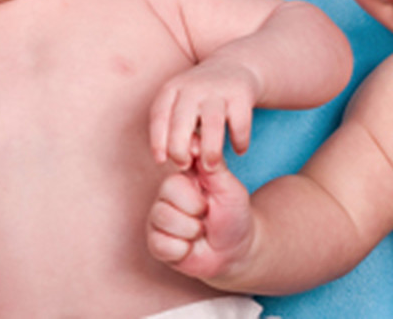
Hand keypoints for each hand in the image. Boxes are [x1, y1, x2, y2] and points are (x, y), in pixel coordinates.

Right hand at [147, 160, 253, 280]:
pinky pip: (161, 244)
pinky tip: (190, 248)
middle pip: (168, 191)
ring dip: (191, 230)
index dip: (191, 176)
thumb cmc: (234, 215)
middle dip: (196, 208)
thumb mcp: (230, 188)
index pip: (176, 164)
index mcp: (185, 176)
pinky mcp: (156, 243)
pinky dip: (183, 250)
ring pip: (163, 218)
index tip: (204, 187)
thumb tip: (196, 140)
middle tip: (206, 214)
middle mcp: (167, 194)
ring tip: (200, 232)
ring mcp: (158, 218)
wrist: (236, 251)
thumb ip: (213, 165)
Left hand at [150, 60, 261, 169]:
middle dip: (180, 150)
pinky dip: (239, 141)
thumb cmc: (201, 97)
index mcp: (172, 89)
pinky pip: (240, 124)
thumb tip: (182, 160)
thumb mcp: (181, 104)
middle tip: (185, 166)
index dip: (157, 140)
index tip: (161, 160)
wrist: (235, 67)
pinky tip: (239, 150)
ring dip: (210, 151)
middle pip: (181, 122)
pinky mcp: (241, 94)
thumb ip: (177, 129)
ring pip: (212, 124)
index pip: (159, 115)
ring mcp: (218, 90)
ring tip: (211, 167)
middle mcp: (193, 87)